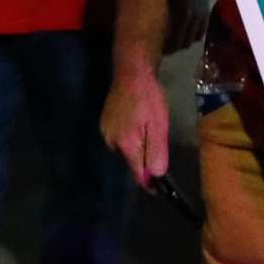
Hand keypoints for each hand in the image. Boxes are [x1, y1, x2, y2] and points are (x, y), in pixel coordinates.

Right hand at [100, 68, 170, 187]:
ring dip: (136, 149)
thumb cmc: (149, 97)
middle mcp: (112, 142)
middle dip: (143, 162)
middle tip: (158, 148)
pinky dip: (129, 139)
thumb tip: (156, 175)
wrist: (131, 72)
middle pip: (131, 162)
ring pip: (125, 150)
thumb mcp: (159, 124)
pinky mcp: (104, 124)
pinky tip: (137, 125)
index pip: (137, 173)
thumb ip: (157, 150)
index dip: (149, 183)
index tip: (158, 190)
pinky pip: (119, 140)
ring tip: (148, 133)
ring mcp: (106, 132)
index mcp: (126, 144)